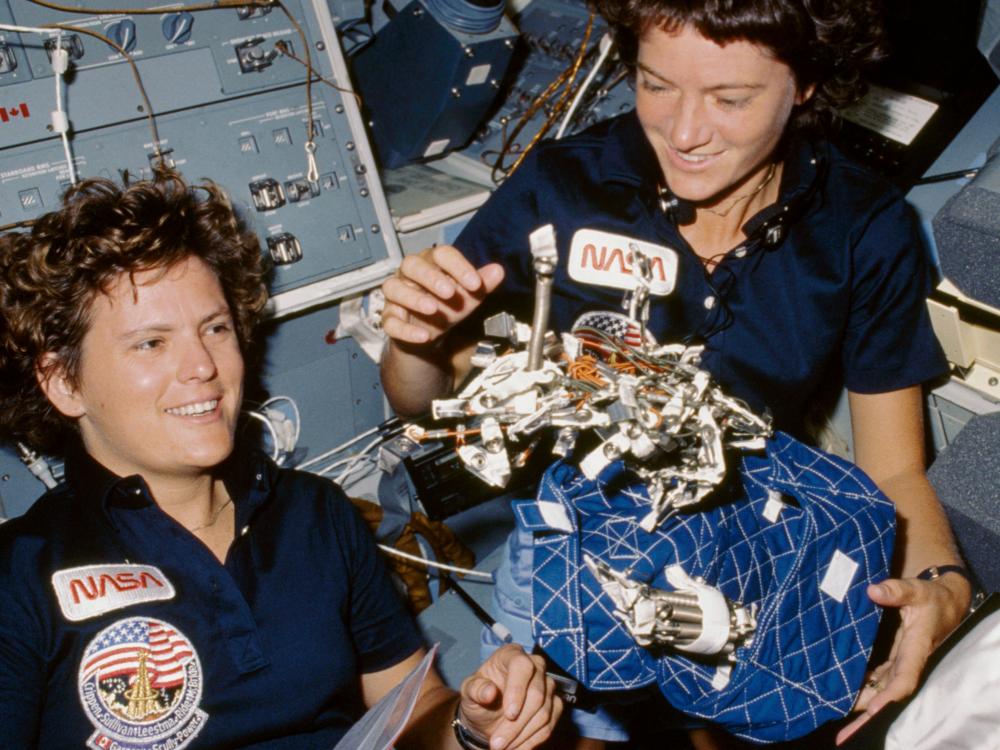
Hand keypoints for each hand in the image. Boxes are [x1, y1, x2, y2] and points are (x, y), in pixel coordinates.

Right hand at [381, 245, 504, 346]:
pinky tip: (423, 336)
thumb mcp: (468, 297)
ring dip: (413, 298)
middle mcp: (410, 275)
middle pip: (412, 265)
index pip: (441, 254)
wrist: (429, 335)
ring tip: (433, 309)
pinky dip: (405, 330)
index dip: (458, 266)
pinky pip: (390, 321)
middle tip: (450, 293)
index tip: (475, 284)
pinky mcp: (389, 318)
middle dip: (430, 277)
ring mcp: (396, 296)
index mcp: (431, 263)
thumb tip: (498, 271)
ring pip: (394, 288)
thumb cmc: (446, 306)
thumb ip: (482, 285)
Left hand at [457, 643, 562, 749]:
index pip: (522, 666)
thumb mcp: (469, 692)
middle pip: (537, 694)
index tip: (509, 714)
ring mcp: (547, 685)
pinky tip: (515, 748)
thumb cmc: (478, 697)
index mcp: (511, 655)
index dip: (518, 690)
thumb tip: (489, 692)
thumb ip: (476, 689)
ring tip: (501, 747)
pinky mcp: (555, 705)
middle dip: (516, 724)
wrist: (487, 715)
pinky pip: (549, 725)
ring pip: (544, 713)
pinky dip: (531, 741)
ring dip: (522, 736)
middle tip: (496, 743)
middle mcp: (535, 665)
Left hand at [835, 574, 971, 744]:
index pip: (904, 679)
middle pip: (889, 692)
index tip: (872, 710)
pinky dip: (864, 686)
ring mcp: (901, 662)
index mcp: (916, 648)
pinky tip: (846, 691)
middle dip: (870, 711)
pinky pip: (879, 678)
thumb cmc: (931, 597)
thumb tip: (873, 591)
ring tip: (837, 711)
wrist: (945, 602)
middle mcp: (908, 661)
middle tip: (846, 730)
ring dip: (863, 702)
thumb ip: (897, 590)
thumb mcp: (917, 590)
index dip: (889, 696)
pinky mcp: (895, 659)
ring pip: (882, 688)